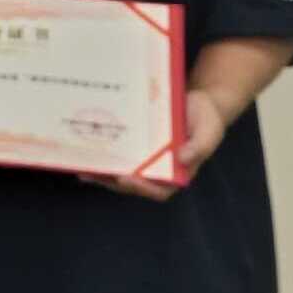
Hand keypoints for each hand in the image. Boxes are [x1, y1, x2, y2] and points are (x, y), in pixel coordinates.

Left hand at [95, 88, 231, 199]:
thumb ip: (199, 146)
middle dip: (114, 182)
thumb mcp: (208, 131)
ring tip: (84, 168)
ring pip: (123, 173)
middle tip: (97, 173)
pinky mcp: (139, 148)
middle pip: (135, 184)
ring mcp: (148, 161)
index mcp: (179, 173)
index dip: (143, 189)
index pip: (160, 190)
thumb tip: (183, 159)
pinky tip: (88, 156)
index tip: (128, 179)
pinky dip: (106, 158)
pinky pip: (121, 156)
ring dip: (104, 174)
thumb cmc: (206, 118)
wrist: (199, 102)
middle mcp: (160, 171)